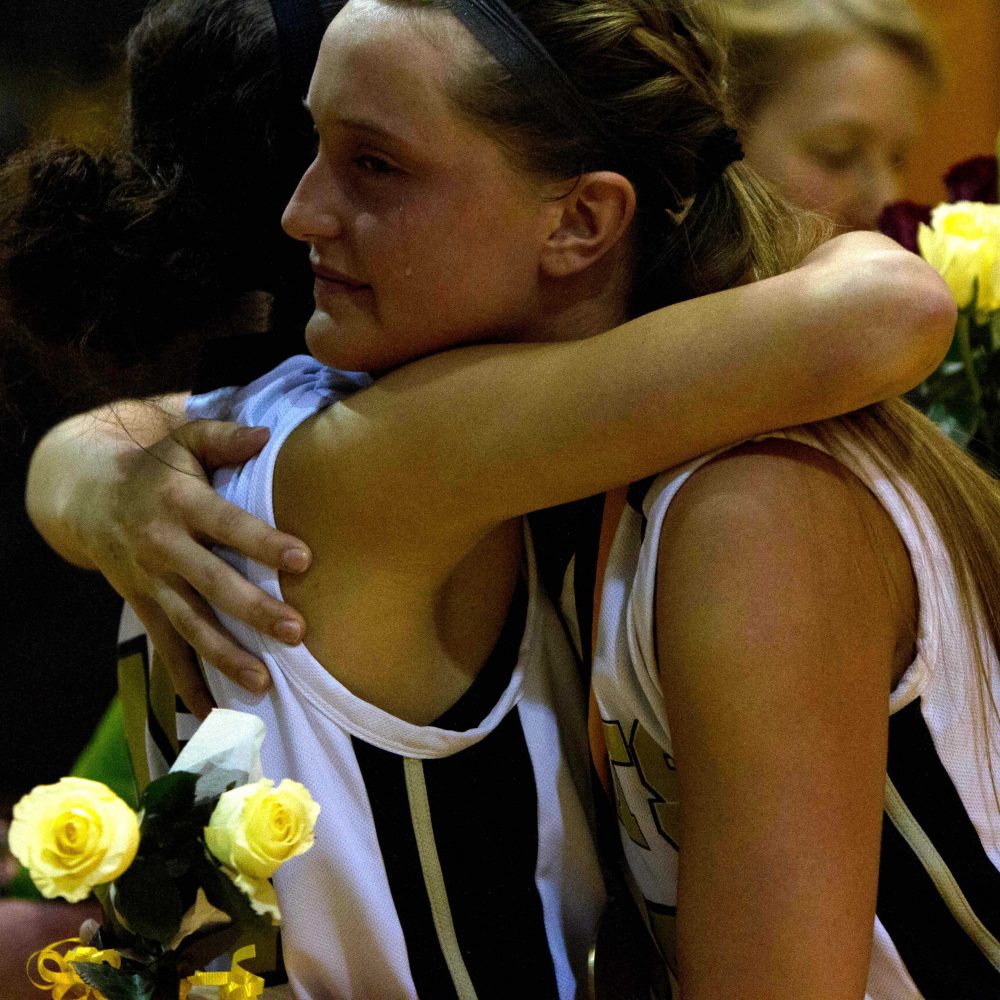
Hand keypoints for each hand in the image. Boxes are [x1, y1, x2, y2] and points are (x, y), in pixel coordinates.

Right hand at [79, 419, 310, 716]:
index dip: (263, 543)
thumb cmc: (156, 467)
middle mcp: (164, 547)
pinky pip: (167, 651)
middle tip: (297, 631)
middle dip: (254, 611)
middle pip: (212, 585)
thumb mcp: (184, 440)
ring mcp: (152, 584)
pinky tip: (213, 711)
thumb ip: (224, 436)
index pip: (227, 525)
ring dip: (226, 657)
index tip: (304, 559)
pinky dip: (187, 683)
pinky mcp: (144, 608)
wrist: (90, 497)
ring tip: (263, 684)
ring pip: (190, 627)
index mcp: (179, 504)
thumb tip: (266, 435)